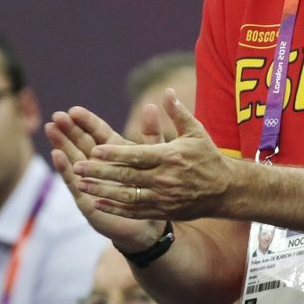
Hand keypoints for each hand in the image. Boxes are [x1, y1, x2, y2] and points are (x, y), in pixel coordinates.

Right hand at [46, 103, 166, 251]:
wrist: (149, 224)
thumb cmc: (152, 190)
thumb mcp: (155, 158)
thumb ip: (152, 134)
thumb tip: (150, 106)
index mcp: (115, 154)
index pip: (98, 133)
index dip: (86, 122)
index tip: (74, 110)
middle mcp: (99, 165)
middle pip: (82, 143)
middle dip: (69, 130)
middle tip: (57, 116)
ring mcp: (90, 181)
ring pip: (74, 159)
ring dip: (62, 144)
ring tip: (51, 130)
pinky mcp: (86, 198)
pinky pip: (74, 181)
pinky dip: (66, 168)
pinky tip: (57, 155)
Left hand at [50, 90, 233, 226]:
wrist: (226, 190)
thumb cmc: (208, 157)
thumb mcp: (196, 132)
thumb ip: (178, 113)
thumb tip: (167, 92)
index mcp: (171, 157)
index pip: (138, 155)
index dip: (115, 153)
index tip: (95, 150)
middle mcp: (165, 178)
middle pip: (127, 176)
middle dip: (100, 172)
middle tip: (78, 166)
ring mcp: (164, 197)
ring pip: (127, 195)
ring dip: (102, 190)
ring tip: (80, 184)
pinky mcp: (164, 210)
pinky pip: (135, 211)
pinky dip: (115, 207)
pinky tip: (97, 202)